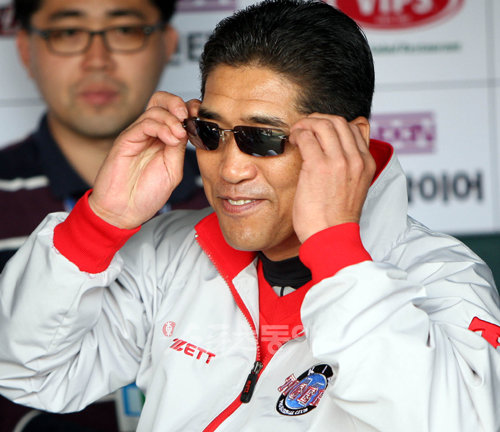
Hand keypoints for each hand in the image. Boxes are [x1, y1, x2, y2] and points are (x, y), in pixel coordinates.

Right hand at [88, 92, 200, 228]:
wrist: (124, 211)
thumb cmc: (146, 194)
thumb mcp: (172, 170)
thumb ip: (179, 149)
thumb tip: (188, 129)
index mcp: (162, 139)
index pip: (174, 112)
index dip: (189, 109)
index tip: (201, 118)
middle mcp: (149, 134)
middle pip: (161, 101)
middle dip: (178, 103)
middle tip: (188, 117)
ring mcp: (137, 135)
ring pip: (155, 109)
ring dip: (172, 119)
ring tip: (180, 136)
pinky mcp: (126, 140)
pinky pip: (144, 123)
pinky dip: (161, 127)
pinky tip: (171, 139)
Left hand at [290, 114, 375, 242]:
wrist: (331, 237)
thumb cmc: (336, 218)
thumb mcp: (354, 189)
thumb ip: (351, 169)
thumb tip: (339, 153)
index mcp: (367, 164)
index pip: (356, 127)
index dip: (334, 124)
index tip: (319, 130)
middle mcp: (356, 159)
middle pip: (339, 121)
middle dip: (318, 119)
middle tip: (305, 128)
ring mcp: (338, 161)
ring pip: (324, 124)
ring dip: (306, 124)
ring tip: (297, 133)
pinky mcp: (318, 167)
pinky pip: (308, 137)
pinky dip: (298, 134)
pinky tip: (293, 141)